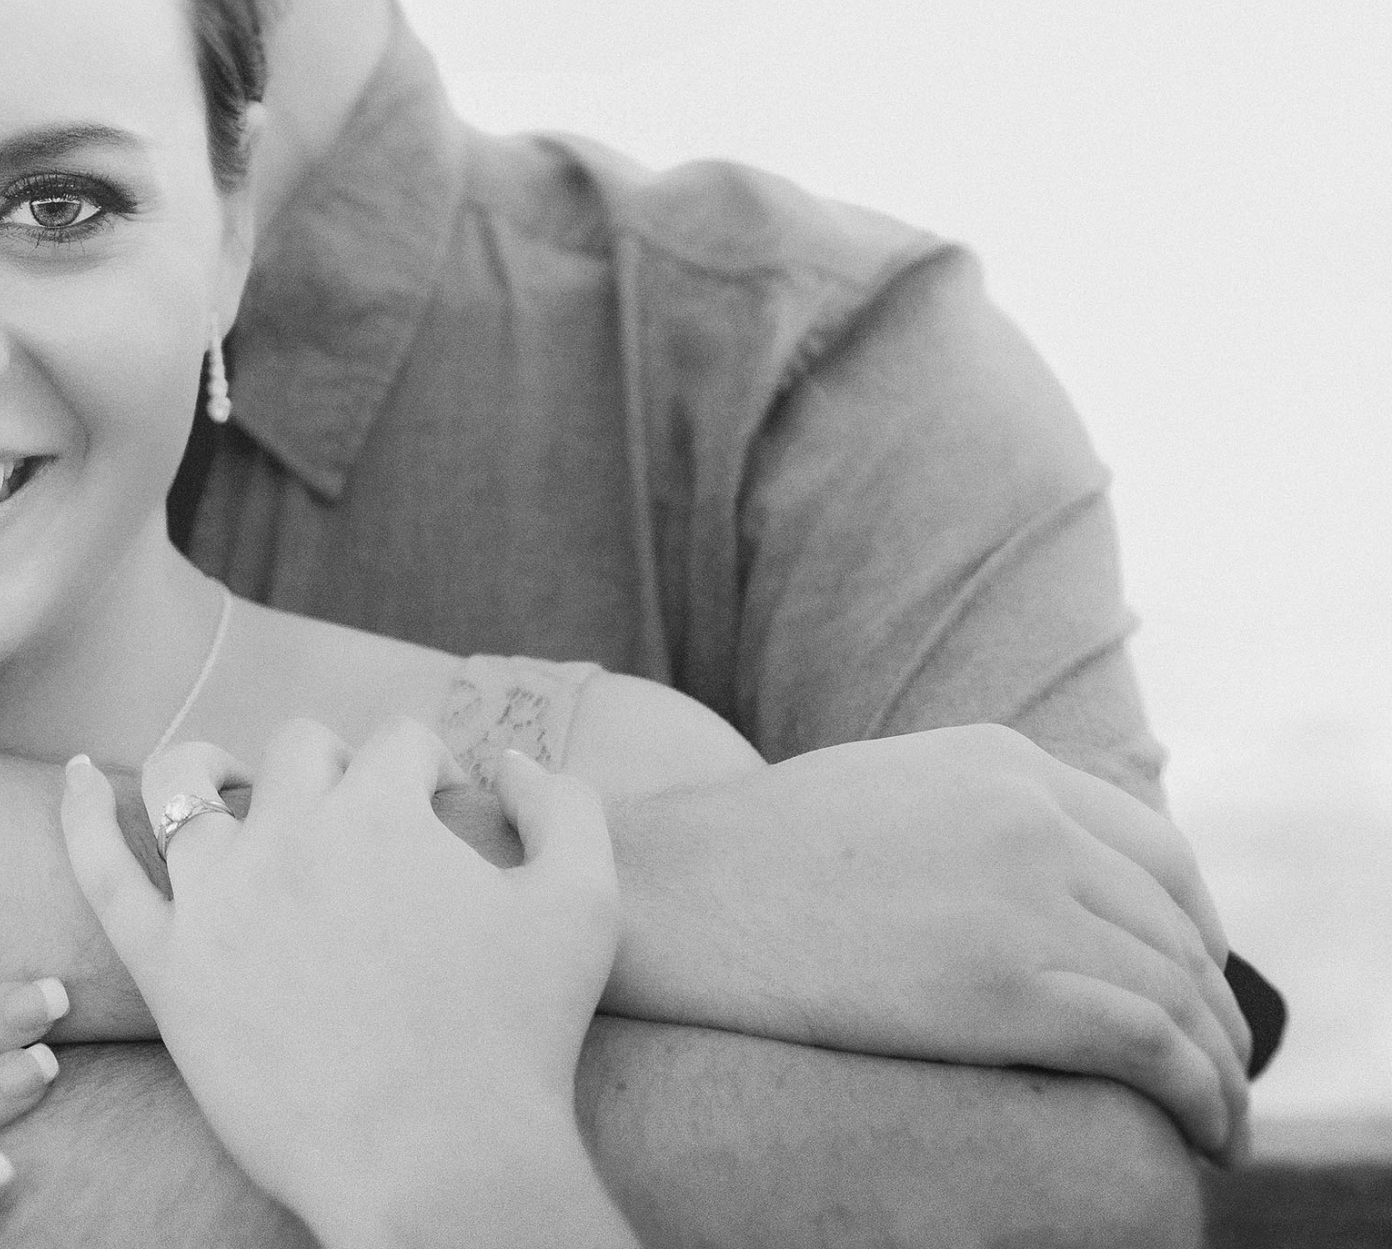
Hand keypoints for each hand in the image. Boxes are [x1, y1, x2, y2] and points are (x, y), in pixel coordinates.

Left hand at [63, 720, 637, 1248]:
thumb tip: (514, 760)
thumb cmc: (519, 1039)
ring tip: (233, 786)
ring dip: (214, 768)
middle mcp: (291, 831)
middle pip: (300, 752)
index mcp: (382, 808)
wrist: (438, 1162)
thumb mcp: (584, 903)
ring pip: (186, 783)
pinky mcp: (167, 967)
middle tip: (359, 831)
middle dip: (336, 773)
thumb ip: (566, 806)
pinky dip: (80, 810)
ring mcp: (217, 896)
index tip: (443, 815)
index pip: (399, 743)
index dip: (429, 773)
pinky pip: (101, 868)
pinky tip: (74, 775)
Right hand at [607, 724, 1251, 1159]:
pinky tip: (1198, 1128)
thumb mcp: (883, 789)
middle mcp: (1031, 817)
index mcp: (1003, 761)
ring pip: (1178, 990)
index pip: (1158, 850)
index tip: (1196, 983)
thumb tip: (1031, 878)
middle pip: (1178, 924)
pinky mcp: (1003, 985)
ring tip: (1218, 1118)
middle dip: (1215, 1004)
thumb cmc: (752, 856)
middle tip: (1218, 1064)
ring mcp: (1020, 895)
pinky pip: (1148, 1043)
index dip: (1199, 928)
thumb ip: (971, 812)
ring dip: (1220, 1065)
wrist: (669, 887)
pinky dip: (1197, 1094)